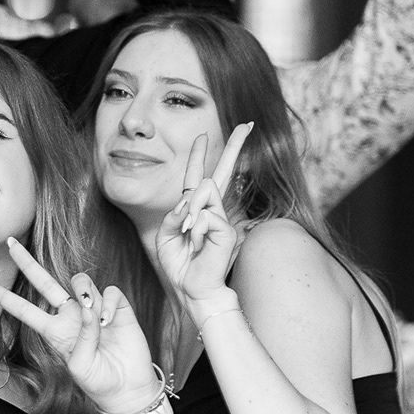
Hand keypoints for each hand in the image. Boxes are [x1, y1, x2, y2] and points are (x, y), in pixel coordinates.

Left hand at [0, 237, 155, 413]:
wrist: (127, 388)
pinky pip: (109, 292)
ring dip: (84, 291)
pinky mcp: (117, 308)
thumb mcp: (79, 365)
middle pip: (44, 281)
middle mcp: (70, 315)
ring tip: (94, 315)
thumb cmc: (98, 380)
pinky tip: (108, 321)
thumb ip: (81, 337)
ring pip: (80, 280)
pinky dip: (108, 303)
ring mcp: (93, 309)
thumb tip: (88, 310)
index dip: (3, 297)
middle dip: (27, 262)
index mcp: (54, 331)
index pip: (24, 309)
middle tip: (10, 243)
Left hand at [154, 125, 250, 303]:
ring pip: (203, 190)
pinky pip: (205, 213)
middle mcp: (212, 209)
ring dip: (189, 210)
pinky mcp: (227, 228)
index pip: (199, 176)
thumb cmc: (180, 264)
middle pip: (222, 171)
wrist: (192, 288)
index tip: (203, 136)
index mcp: (196, 209)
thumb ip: (176, 213)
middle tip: (246, 125)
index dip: (200, 155)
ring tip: (188, 234)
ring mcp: (222, 217)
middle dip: (234, 146)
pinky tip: (197, 242)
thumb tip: (190, 199)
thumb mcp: (167, 235)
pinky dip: (194, 227)